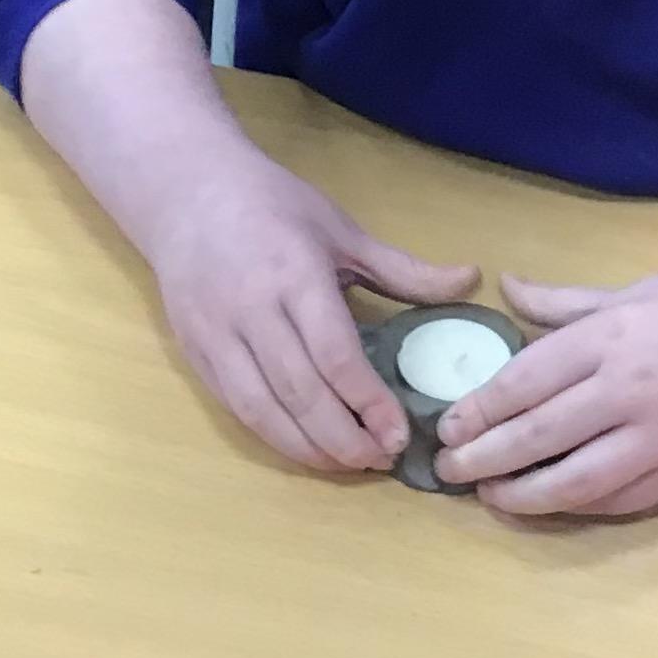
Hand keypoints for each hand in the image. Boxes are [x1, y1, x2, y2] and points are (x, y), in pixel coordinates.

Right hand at [143, 152, 477, 474]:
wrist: (186, 192)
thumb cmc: (273, 206)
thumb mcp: (341, 230)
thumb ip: (403, 269)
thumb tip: (471, 280)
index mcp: (295, 274)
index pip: (334, 355)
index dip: (368, 403)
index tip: (399, 435)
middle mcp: (251, 309)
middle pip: (299, 392)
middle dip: (343, 438)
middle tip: (380, 460)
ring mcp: (216, 334)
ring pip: (262, 410)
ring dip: (306, 448)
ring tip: (346, 464)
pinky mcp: (195, 352)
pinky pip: (235, 407)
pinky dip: (271, 435)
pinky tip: (304, 447)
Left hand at [434, 267, 657, 520]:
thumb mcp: (639, 290)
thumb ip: (567, 302)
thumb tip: (507, 288)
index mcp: (613, 337)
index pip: (526, 380)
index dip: (478, 409)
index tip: (448, 425)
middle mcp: (629, 391)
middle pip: (537, 435)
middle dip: (483, 457)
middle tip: (449, 469)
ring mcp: (657, 440)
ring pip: (572, 481)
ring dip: (521, 493)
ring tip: (490, 494)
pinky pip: (616, 501)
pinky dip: (574, 506)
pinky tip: (547, 502)